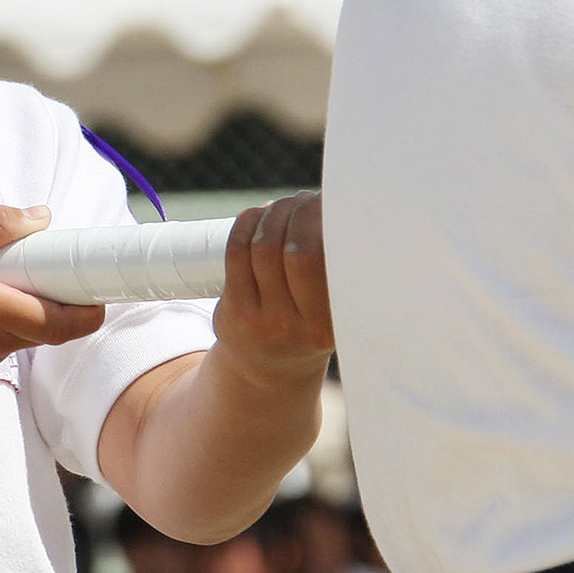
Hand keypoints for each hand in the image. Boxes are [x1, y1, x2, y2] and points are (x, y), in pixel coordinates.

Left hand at [211, 192, 334, 384]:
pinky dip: (247, 223)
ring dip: (274, 213)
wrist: (268, 372)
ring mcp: (260, 320)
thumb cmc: (310, 327)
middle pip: (294, 249)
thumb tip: (338, 204)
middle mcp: (295, 326)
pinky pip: (236, 253)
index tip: (331, 202)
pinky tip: (258, 215)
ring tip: (285, 206)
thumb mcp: (335, 311)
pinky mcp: (234, 311)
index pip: (321, 258)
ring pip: (263, 246)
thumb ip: (340, 271)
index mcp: (329, 324)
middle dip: (299, 212)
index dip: (322, 219)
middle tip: (306, 200)